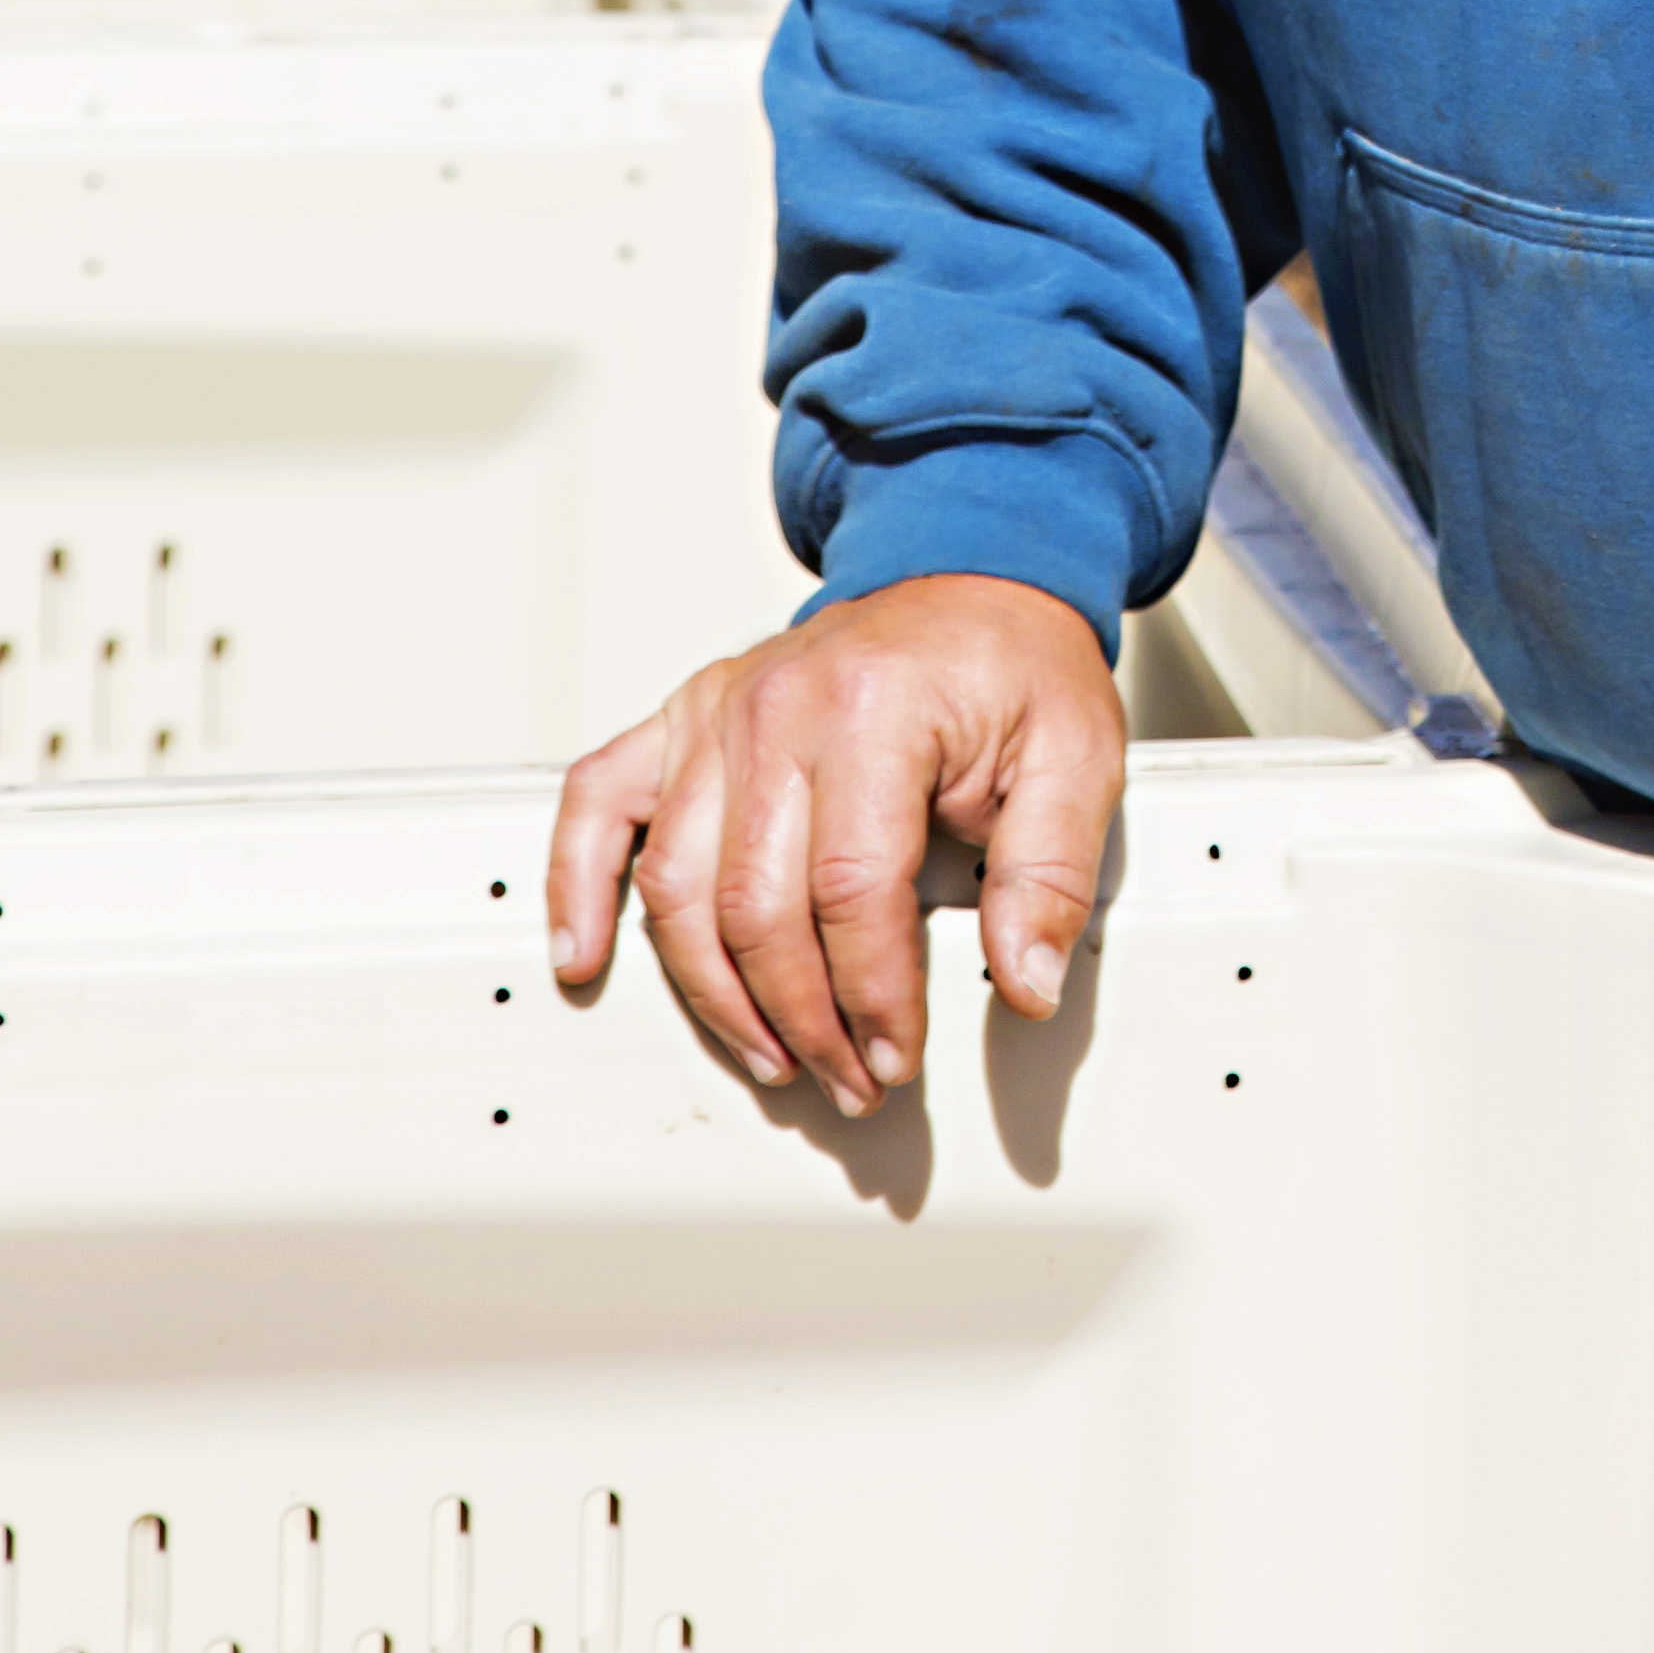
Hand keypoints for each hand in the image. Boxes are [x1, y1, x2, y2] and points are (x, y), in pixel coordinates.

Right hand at [547, 575, 1127, 1119]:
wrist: (971, 576)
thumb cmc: (1012, 664)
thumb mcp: (1076, 755)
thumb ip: (1051, 874)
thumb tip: (1029, 984)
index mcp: (874, 707)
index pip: (853, 890)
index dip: (873, 995)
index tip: (897, 1053)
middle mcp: (778, 704)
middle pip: (757, 905)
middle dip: (802, 1017)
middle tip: (849, 1076)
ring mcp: (718, 711)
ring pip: (679, 885)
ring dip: (715, 993)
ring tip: (772, 1053)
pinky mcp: (684, 719)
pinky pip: (598, 801)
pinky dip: (577, 883)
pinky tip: (584, 955)